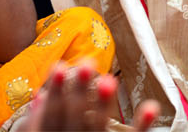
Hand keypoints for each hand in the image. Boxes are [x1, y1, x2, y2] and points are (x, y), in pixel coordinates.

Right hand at [16, 63, 159, 131]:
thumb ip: (37, 126)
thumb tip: (39, 97)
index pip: (49, 119)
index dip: (55, 93)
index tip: (59, 66)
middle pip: (73, 123)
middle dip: (78, 94)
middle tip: (87, 63)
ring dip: (102, 107)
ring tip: (109, 79)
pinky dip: (140, 127)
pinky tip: (150, 106)